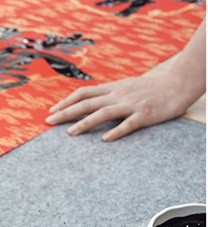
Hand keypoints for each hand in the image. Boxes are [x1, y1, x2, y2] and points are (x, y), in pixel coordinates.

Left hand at [46, 67, 191, 141]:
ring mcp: (130, 104)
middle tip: (49, 123)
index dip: (67, 101)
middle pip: (87, 103)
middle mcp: (119, 95)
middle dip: (66, 113)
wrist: (176, 86)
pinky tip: (105, 140)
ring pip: (103, 113)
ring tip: (70, 133)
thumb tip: (92, 101)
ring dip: (85, 123)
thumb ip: (110, 94)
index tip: (52, 111)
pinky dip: (116, 131)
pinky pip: (128, 124)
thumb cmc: (151, 89)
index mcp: (114, 88)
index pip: (84, 93)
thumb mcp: (127, 87)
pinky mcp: (144, 115)